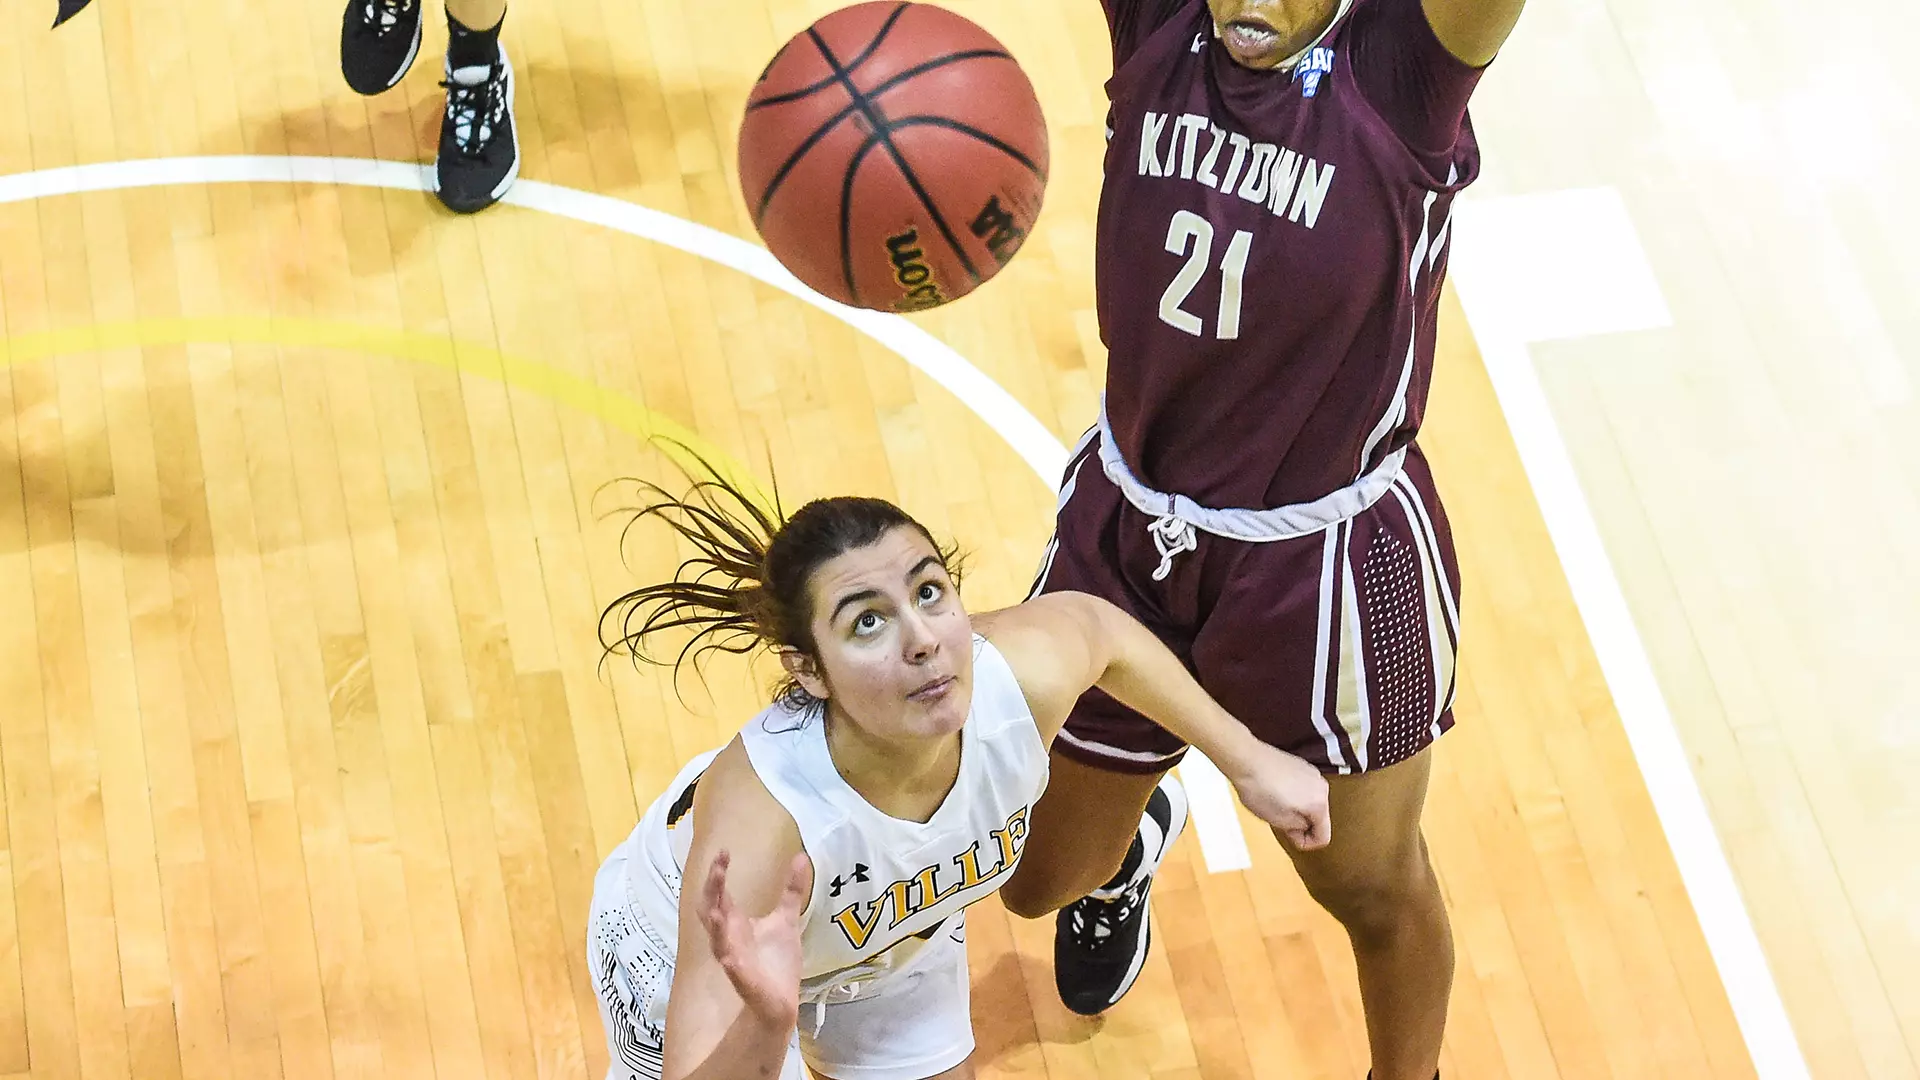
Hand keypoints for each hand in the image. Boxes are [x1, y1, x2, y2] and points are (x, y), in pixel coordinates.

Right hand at [697, 849, 809, 1026]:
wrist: (782, 999)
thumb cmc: (778, 960)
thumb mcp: (787, 918)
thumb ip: (792, 889)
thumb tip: (801, 856)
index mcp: (736, 923)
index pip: (719, 894)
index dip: (717, 874)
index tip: (723, 852)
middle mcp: (729, 938)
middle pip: (710, 911)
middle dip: (712, 891)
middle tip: (718, 869)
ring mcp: (733, 959)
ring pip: (717, 942)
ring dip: (716, 927)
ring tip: (717, 911)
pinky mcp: (743, 980)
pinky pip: (733, 971)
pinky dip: (730, 962)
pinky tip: (729, 958)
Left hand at [1223, 741, 1331, 850]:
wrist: (1246, 759)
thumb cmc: (1258, 787)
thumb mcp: (1278, 820)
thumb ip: (1297, 830)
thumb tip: (1302, 829)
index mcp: (1319, 803)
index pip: (1323, 836)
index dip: (1306, 843)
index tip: (1292, 839)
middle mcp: (1321, 785)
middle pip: (1318, 817)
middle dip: (1301, 824)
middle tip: (1280, 822)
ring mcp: (1311, 772)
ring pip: (1310, 801)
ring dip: (1297, 809)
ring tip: (1274, 805)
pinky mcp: (1301, 764)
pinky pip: (1303, 787)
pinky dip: (1293, 794)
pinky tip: (1275, 792)